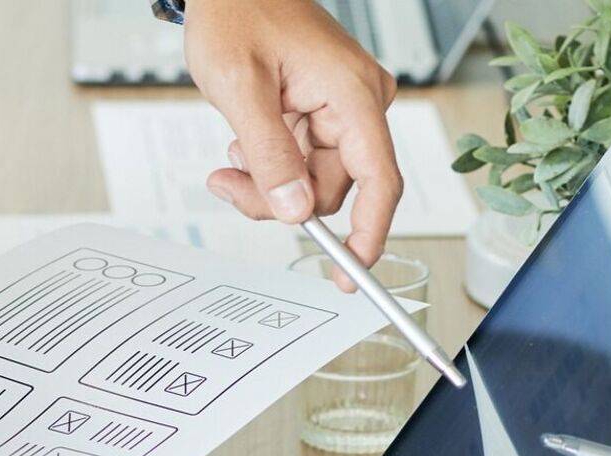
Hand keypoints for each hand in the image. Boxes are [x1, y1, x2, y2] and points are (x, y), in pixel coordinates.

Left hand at [184, 0, 401, 267]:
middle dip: (281, 200)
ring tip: (233, 155)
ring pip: (313, 180)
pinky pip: (304, 159)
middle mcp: (359, 102)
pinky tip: (246, 140)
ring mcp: (344, 107)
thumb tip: (295, 211)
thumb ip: (270, 155)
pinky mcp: (326, 111)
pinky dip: (272, 163)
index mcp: (353, 94)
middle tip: (230, 185)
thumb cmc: (236, 13)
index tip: (349, 273)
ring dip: (270, 181)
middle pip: (333, 188)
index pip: (379, 181)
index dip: (368, 234)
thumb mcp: (240, 89)